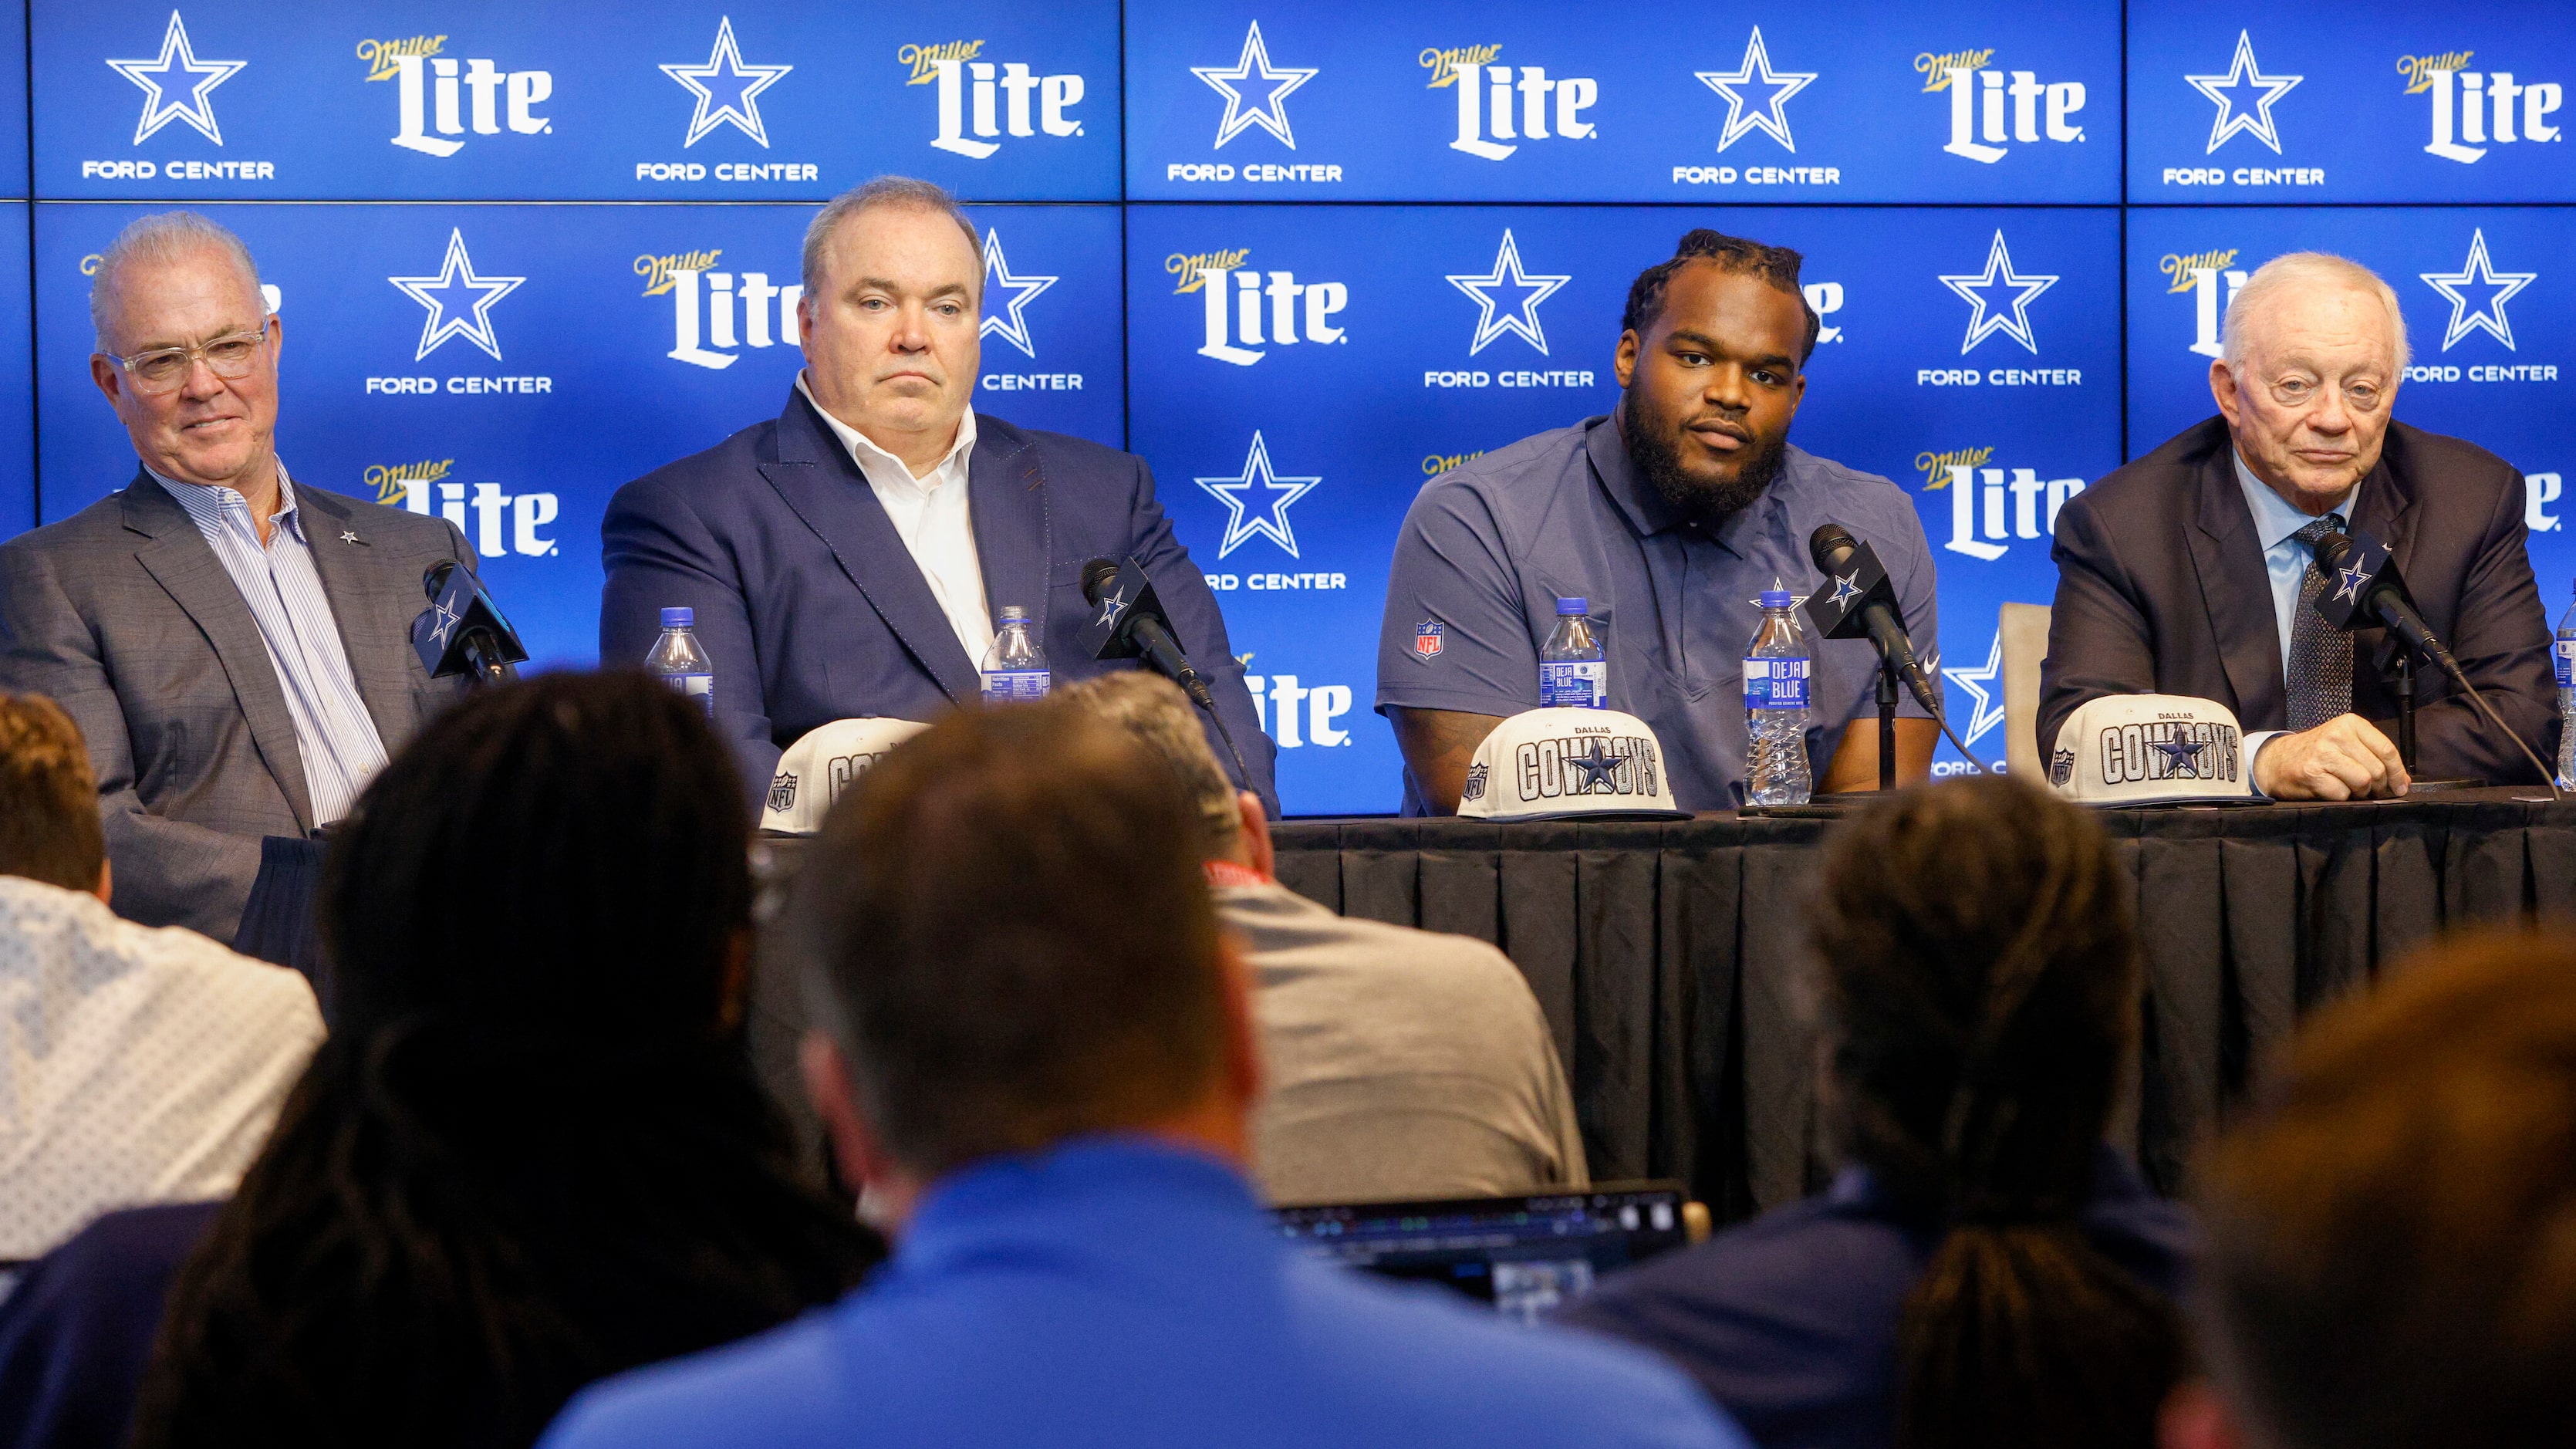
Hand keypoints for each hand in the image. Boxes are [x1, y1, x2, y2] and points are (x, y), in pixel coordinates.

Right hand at [2254, 714, 2409, 800]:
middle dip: (2377, 786)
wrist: (2277, 760)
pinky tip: (2330, 790)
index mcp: (2350, 723)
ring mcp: (2323, 753)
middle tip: (2368, 791)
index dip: (2397, 772)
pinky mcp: (2311, 773)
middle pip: (2376, 769)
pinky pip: (2342, 794)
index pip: (2386, 749)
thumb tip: (2403, 781)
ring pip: (2362, 782)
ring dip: (2359, 793)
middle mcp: (2336, 734)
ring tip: (2349, 790)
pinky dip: (2341, 798)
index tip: (2400, 787)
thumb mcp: (2346, 744)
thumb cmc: (2317, 754)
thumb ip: (2374, 757)